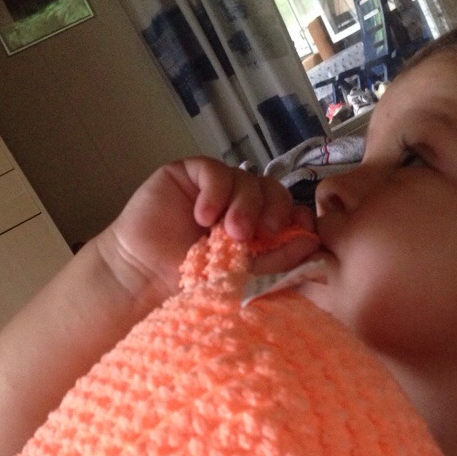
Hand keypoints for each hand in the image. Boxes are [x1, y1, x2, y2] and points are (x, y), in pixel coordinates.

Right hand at [104, 158, 316, 297]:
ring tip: (227, 233)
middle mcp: (240, 205)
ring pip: (248, 179)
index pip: (288, 211)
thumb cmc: (191, 284)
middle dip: (272, 210)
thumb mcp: (244, 276)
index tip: (296, 233)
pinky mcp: (190, 175)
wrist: (144, 281)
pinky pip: (215, 170)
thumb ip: (278, 258)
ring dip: (243, 205)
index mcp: (258, 230)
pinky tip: (203, 216)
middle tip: (258, 234)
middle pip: (273, 190)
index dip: (295, 217)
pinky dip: (216, 192)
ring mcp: (216, 188)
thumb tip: (313, 240)